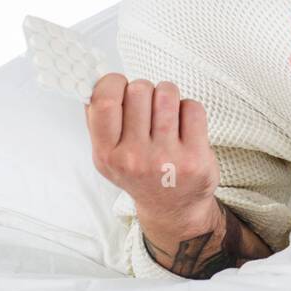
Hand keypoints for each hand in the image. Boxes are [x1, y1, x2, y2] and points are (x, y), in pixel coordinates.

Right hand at [84, 75, 218, 226]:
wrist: (172, 208)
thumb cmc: (140, 173)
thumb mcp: (108, 156)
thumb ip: (98, 122)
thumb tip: (95, 82)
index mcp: (106, 155)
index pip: (103, 102)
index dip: (113, 83)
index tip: (121, 86)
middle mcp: (134, 158)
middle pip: (139, 90)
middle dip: (145, 89)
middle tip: (148, 106)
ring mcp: (166, 158)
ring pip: (167, 93)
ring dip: (168, 95)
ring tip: (167, 113)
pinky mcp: (195, 157)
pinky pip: (192, 107)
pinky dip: (189, 109)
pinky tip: (185, 126)